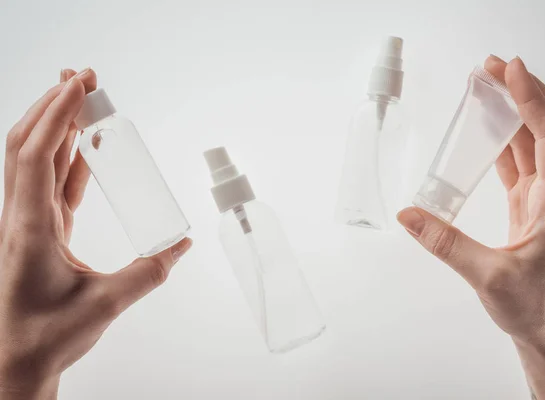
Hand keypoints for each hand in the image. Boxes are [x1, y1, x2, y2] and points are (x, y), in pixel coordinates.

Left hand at [0, 69, 191, 398]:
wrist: (14, 363)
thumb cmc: (45, 337)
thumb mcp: (105, 304)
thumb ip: (149, 273)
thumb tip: (181, 246)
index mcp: (29, 227)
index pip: (36, 155)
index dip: (58, 115)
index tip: (80, 85)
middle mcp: (21, 217)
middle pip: (29, 144)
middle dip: (55, 105)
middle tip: (82, 78)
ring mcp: (28, 222)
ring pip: (37, 159)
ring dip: (58, 126)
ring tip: (84, 100)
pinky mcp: (39, 230)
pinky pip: (51, 182)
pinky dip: (68, 157)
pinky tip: (86, 147)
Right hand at [398, 56, 544, 398]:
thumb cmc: (538, 310)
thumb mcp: (489, 276)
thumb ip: (445, 244)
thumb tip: (409, 215)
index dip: (531, 97)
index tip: (509, 70)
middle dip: (525, 91)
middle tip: (495, 68)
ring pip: (537, 142)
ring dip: (517, 112)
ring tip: (490, 88)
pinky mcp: (533, 209)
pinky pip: (523, 164)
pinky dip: (508, 141)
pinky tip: (490, 131)